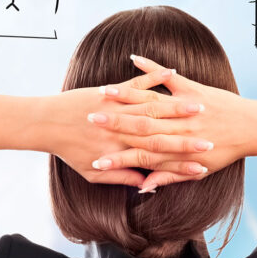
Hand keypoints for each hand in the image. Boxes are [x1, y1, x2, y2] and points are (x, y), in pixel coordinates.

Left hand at [45, 62, 214, 189]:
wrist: (44, 124)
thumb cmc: (67, 149)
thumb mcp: (92, 172)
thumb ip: (119, 178)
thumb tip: (142, 187)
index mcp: (123, 150)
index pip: (160, 154)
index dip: (185, 157)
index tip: (207, 158)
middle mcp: (124, 129)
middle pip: (163, 129)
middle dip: (190, 131)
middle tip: (213, 130)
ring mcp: (117, 108)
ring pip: (154, 106)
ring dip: (179, 104)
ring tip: (202, 103)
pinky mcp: (110, 92)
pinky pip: (136, 82)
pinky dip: (153, 75)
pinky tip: (171, 70)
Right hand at [89, 54, 256, 190]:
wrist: (253, 129)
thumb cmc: (226, 149)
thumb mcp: (199, 168)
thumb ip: (170, 176)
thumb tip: (146, 187)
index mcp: (177, 148)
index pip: (140, 155)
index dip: (116, 158)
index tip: (93, 158)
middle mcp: (176, 128)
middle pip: (138, 127)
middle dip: (111, 124)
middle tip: (87, 121)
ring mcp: (184, 107)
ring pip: (148, 102)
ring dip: (124, 95)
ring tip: (101, 91)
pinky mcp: (192, 89)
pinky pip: (168, 77)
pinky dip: (151, 67)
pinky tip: (133, 58)